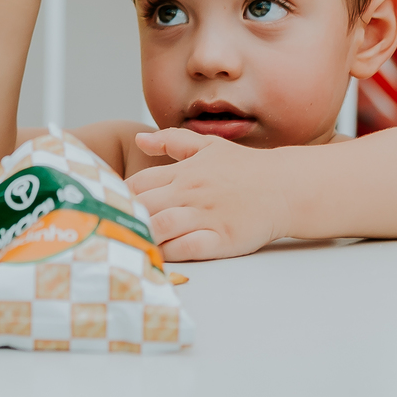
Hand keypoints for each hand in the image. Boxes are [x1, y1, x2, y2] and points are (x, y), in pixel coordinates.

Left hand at [129, 129, 291, 259]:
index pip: (137, 184)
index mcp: (185, 171)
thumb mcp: (210, 146)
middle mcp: (191, 192)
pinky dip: (168, 254)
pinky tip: (160, 257)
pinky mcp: (221, 238)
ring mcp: (206, 215)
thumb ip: (172, 141)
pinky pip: (185, 248)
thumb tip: (139, 139)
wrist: (285, 187)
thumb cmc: (245, 168)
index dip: (118, 199)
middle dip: (124, 221)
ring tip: (131, 246)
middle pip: (142, 207)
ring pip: (159, 227)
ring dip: (142, 238)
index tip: (111, 211)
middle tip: (113, 235)